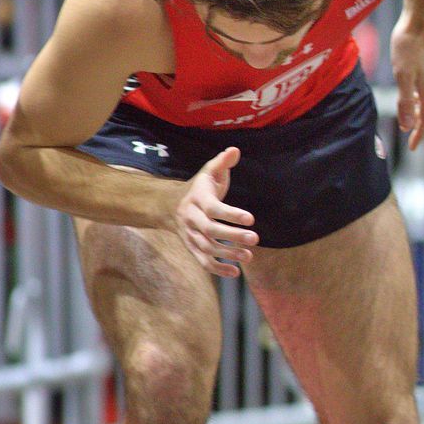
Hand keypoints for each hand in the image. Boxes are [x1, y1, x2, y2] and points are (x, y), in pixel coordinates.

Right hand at [170, 147, 257, 276]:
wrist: (168, 205)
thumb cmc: (199, 187)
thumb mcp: (209, 171)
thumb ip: (222, 162)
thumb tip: (234, 150)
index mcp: (198, 199)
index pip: (214, 208)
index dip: (231, 214)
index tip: (251, 219)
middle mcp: (191, 219)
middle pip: (210, 230)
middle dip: (232, 236)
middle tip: (255, 239)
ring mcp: (190, 235)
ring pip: (207, 248)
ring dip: (228, 254)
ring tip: (249, 256)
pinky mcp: (191, 248)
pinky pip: (202, 261)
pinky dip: (218, 269)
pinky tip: (236, 273)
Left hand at [391, 14, 423, 150]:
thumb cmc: (409, 43)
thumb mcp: (402, 74)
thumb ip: (405, 101)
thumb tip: (408, 125)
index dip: (419, 134)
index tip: (412, 147)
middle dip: (419, 124)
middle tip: (408, 132)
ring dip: (419, 108)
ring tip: (408, 112)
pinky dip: (421, 94)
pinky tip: (413, 87)